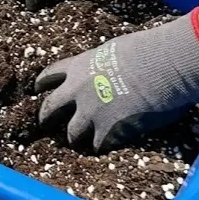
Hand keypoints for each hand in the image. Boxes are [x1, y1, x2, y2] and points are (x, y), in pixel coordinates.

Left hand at [35, 10, 198, 151]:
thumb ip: (103, 64)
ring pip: (72, 132)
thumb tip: (111, 69)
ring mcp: (89, 113)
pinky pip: (98, 144)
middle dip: (45, 116)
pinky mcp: (106, 131)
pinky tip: (105, 149)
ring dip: (75, 137)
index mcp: (78, 66)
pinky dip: (101, 147)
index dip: (43, 83)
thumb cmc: (146, 51)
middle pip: (51, 106)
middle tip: (45, 123)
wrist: (160, 67)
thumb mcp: (114, 50)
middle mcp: (77, 90)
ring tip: (78, 142)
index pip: (51, 74)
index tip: (37, 89)